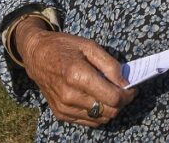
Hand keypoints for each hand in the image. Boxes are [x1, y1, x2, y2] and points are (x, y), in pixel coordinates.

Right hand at [17, 20, 135, 127]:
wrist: (36, 55)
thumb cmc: (64, 47)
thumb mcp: (89, 46)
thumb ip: (110, 65)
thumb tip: (125, 83)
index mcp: (78, 76)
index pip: (113, 98)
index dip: (128, 95)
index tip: (132, 87)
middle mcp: (70, 96)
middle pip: (109, 111)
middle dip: (121, 102)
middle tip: (124, 90)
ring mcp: (64, 107)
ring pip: (100, 119)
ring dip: (110, 109)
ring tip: (110, 93)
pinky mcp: (61, 114)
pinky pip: (88, 122)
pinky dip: (97, 113)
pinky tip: (97, 98)